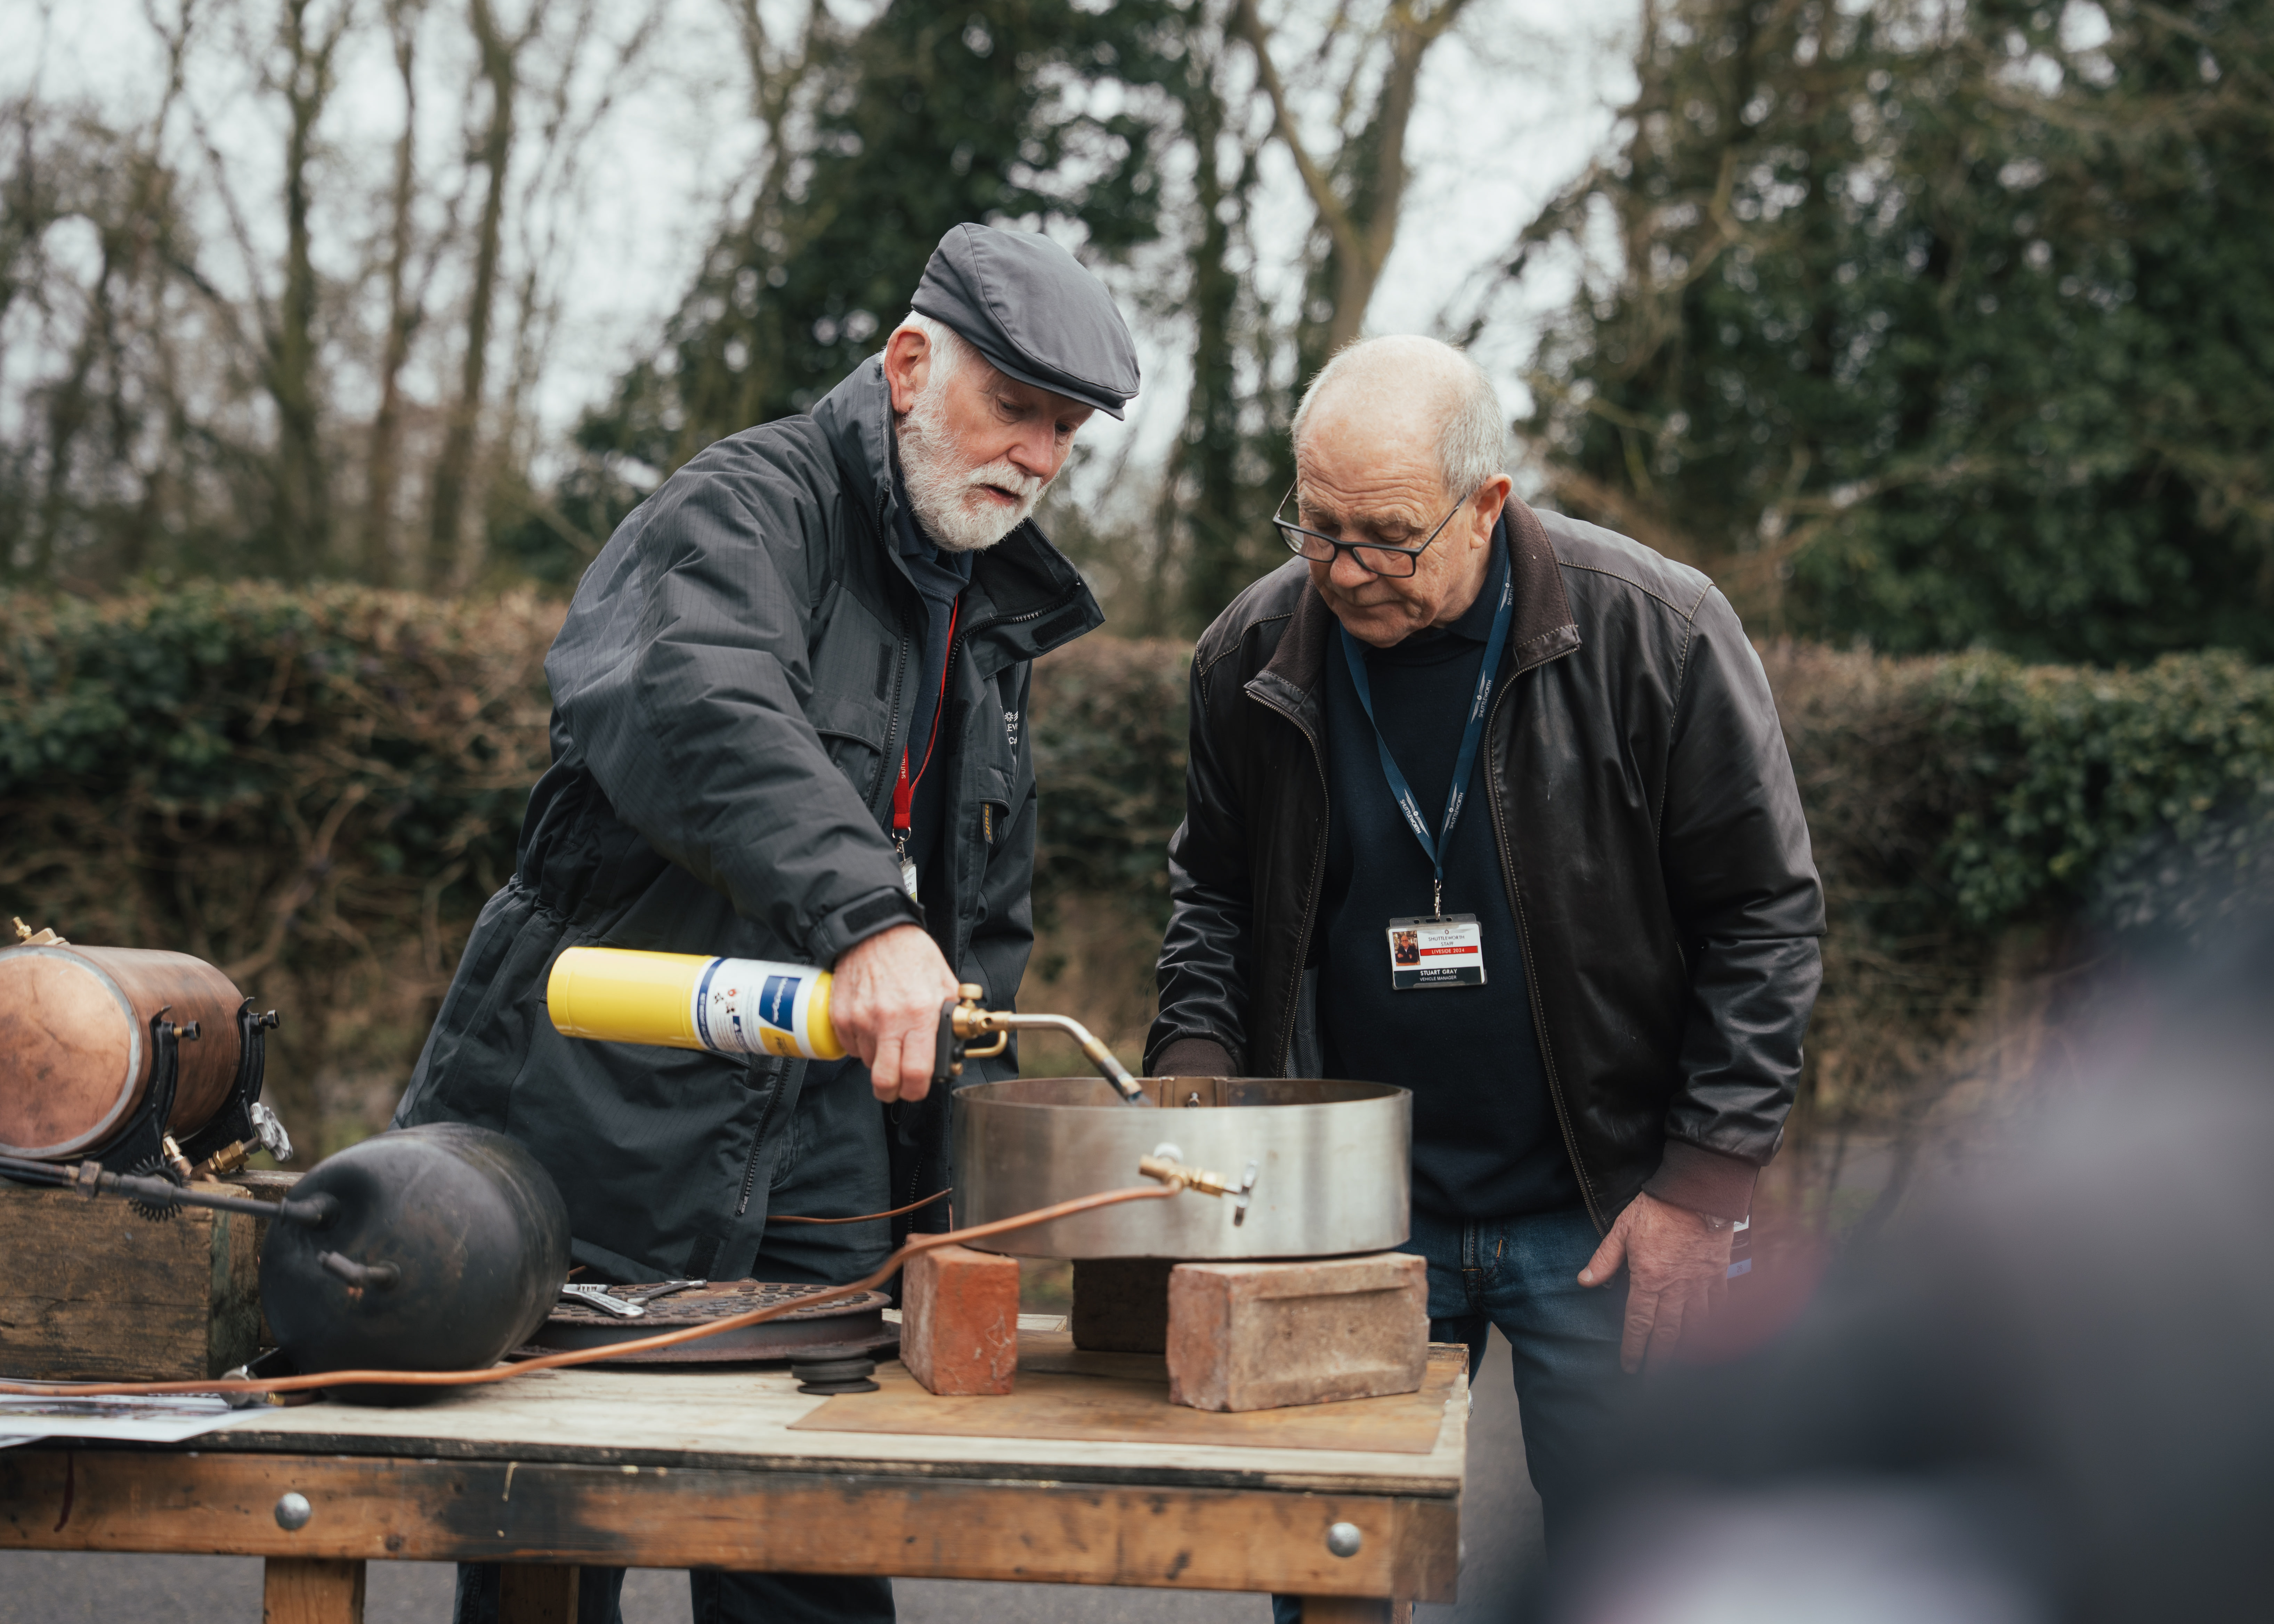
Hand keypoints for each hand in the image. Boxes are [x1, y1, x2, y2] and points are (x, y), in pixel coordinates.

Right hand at [828, 925, 959, 1103]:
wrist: (875, 930)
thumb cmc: (912, 954)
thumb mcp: (944, 983)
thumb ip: (950, 1018)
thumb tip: (954, 1047)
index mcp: (919, 1014)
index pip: (916, 1072)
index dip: (918, 1090)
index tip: (918, 1088)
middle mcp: (888, 1021)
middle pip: (885, 1081)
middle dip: (893, 1091)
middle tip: (899, 1085)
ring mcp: (860, 1020)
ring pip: (868, 1064)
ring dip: (880, 1060)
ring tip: (889, 1039)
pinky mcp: (841, 1016)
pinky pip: (851, 1047)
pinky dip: (862, 1045)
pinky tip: (872, 1027)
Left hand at [1578, 1191, 1732, 1373]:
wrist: (1698, 1191)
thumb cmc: (1657, 1208)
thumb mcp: (1621, 1229)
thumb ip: (1604, 1259)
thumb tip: (1585, 1281)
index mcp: (1649, 1279)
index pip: (1639, 1323)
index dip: (1634, 1348)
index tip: (1630, 1368)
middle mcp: (1676, 1288)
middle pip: (1667, 1333)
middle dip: (1660, 1361)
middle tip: (1654, 1383)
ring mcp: (1700, 1283)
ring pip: (1694, 1326)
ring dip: (1686, 1350)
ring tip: (1680, 1370)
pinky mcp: (1718, 1274)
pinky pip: (1718, 1306)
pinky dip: (1714, 1325)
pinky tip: (1711, 1339)